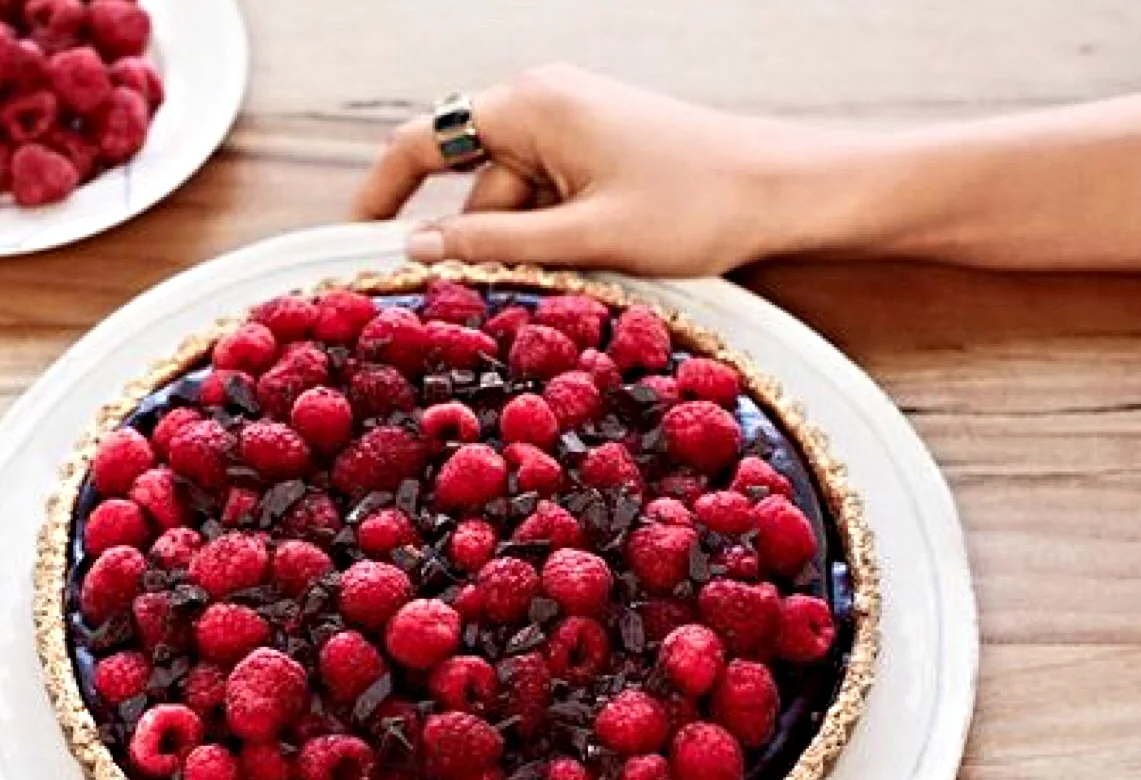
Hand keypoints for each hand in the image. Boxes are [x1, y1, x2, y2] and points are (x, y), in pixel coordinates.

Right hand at [354, 65, 883, 276]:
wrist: (787, 190)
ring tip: (562, 300)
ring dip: (522, 256)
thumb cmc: (700, 204)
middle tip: (479, 316)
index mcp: (530, 104)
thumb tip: (417, 252)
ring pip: (512, 204)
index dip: (378, 195)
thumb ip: (494, 245)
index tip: (353, 247)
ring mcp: (573, 128)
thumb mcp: (586, 238)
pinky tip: (582, 282)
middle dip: (474, 247)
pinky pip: (549, 203)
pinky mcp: (599, 155)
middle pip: (470, 185)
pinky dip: (552, 244)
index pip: (419, 142)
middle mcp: (543, 103)